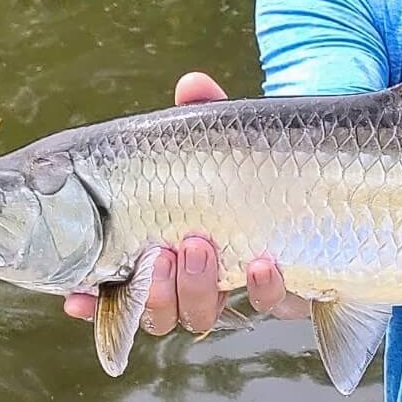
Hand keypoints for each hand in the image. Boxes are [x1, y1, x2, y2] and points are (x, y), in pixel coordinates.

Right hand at [62, 71, 309, 332]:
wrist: (325, 178)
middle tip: (164, 252)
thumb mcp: (227, 138)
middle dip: (154, 291)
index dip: (93, 302)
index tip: (76, 297)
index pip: (117, 289)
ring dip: (196, 288)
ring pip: (202, 316)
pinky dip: (262, 289)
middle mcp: (195, 281)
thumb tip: (193, 85)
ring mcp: (239, 290)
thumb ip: (206, 116)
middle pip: (158, 313)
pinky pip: (271, 305)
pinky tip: (263, 263)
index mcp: (162, 249)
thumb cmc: (254, 162)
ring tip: (201, 245)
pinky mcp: (286, 292)